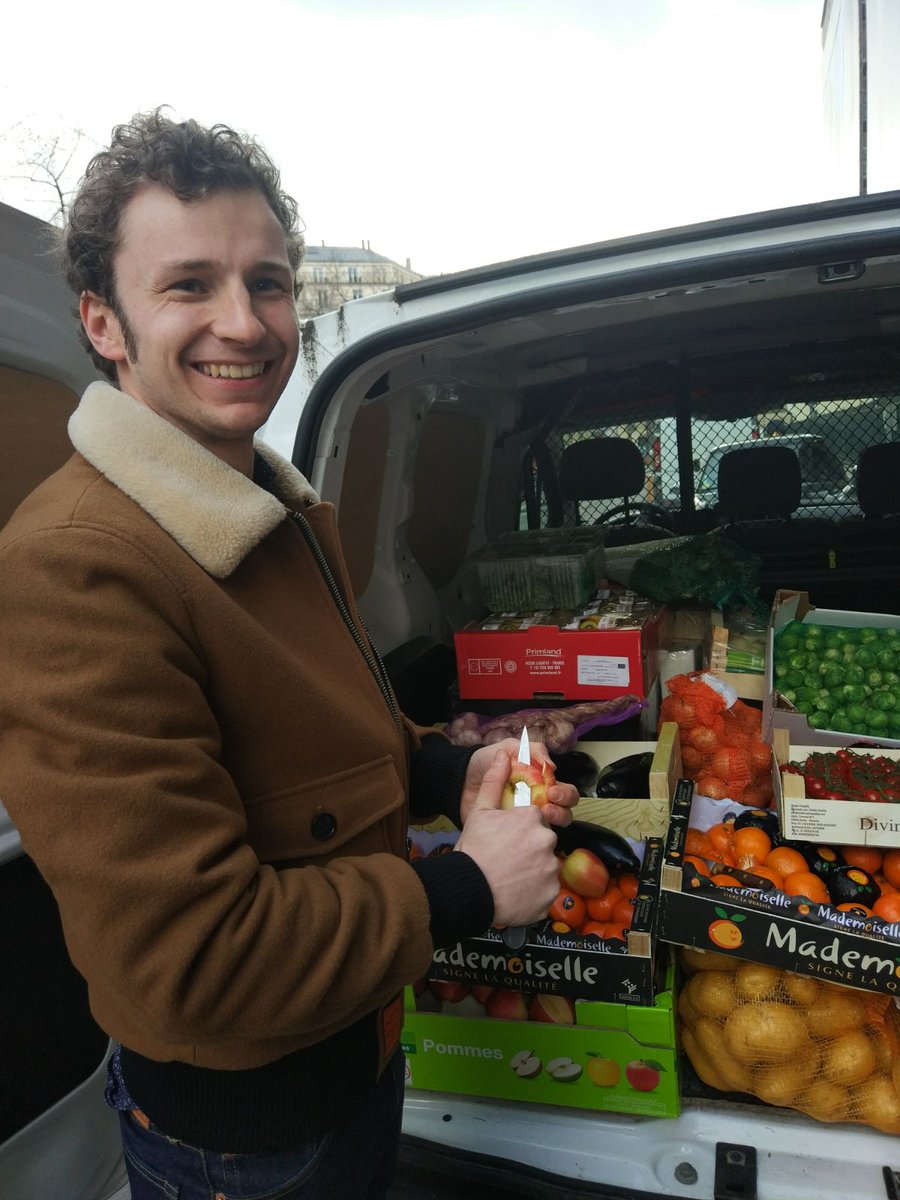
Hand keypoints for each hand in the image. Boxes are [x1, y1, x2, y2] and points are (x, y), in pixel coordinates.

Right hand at [455, 749, 560, 926]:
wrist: (469, 890)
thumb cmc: (474, 848)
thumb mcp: (479, 811)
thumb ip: (494, 781)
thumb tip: (503, 756)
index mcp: (532, 817)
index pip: (535, 818)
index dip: (520, 828)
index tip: (507, 839)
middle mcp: (547, 839)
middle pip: (543, 841)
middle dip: (530, 848)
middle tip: (508, 860)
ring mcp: (552, 867)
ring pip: (546, 865)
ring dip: (533, 870)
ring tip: (510, 877)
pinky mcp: (552, 892)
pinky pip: (547, 888)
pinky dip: (535, 891)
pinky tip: (516, 891)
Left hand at [459, 737, 577, 827]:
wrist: (459, 782)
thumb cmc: (485, 763)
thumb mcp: (508, 748)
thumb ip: (531, 750)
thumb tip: (552, 766)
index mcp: (541, 784)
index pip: (565, 792)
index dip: (565, 794)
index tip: (552, 791)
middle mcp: (538, 803)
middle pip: (564, 812)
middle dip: (562, 809)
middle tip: (547, 805)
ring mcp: (525, 820)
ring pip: (551, 828)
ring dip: (551, 823)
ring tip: (538, 817)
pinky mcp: (512, 834)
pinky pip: (528, 840)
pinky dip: (532, 838)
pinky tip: (523, 831)